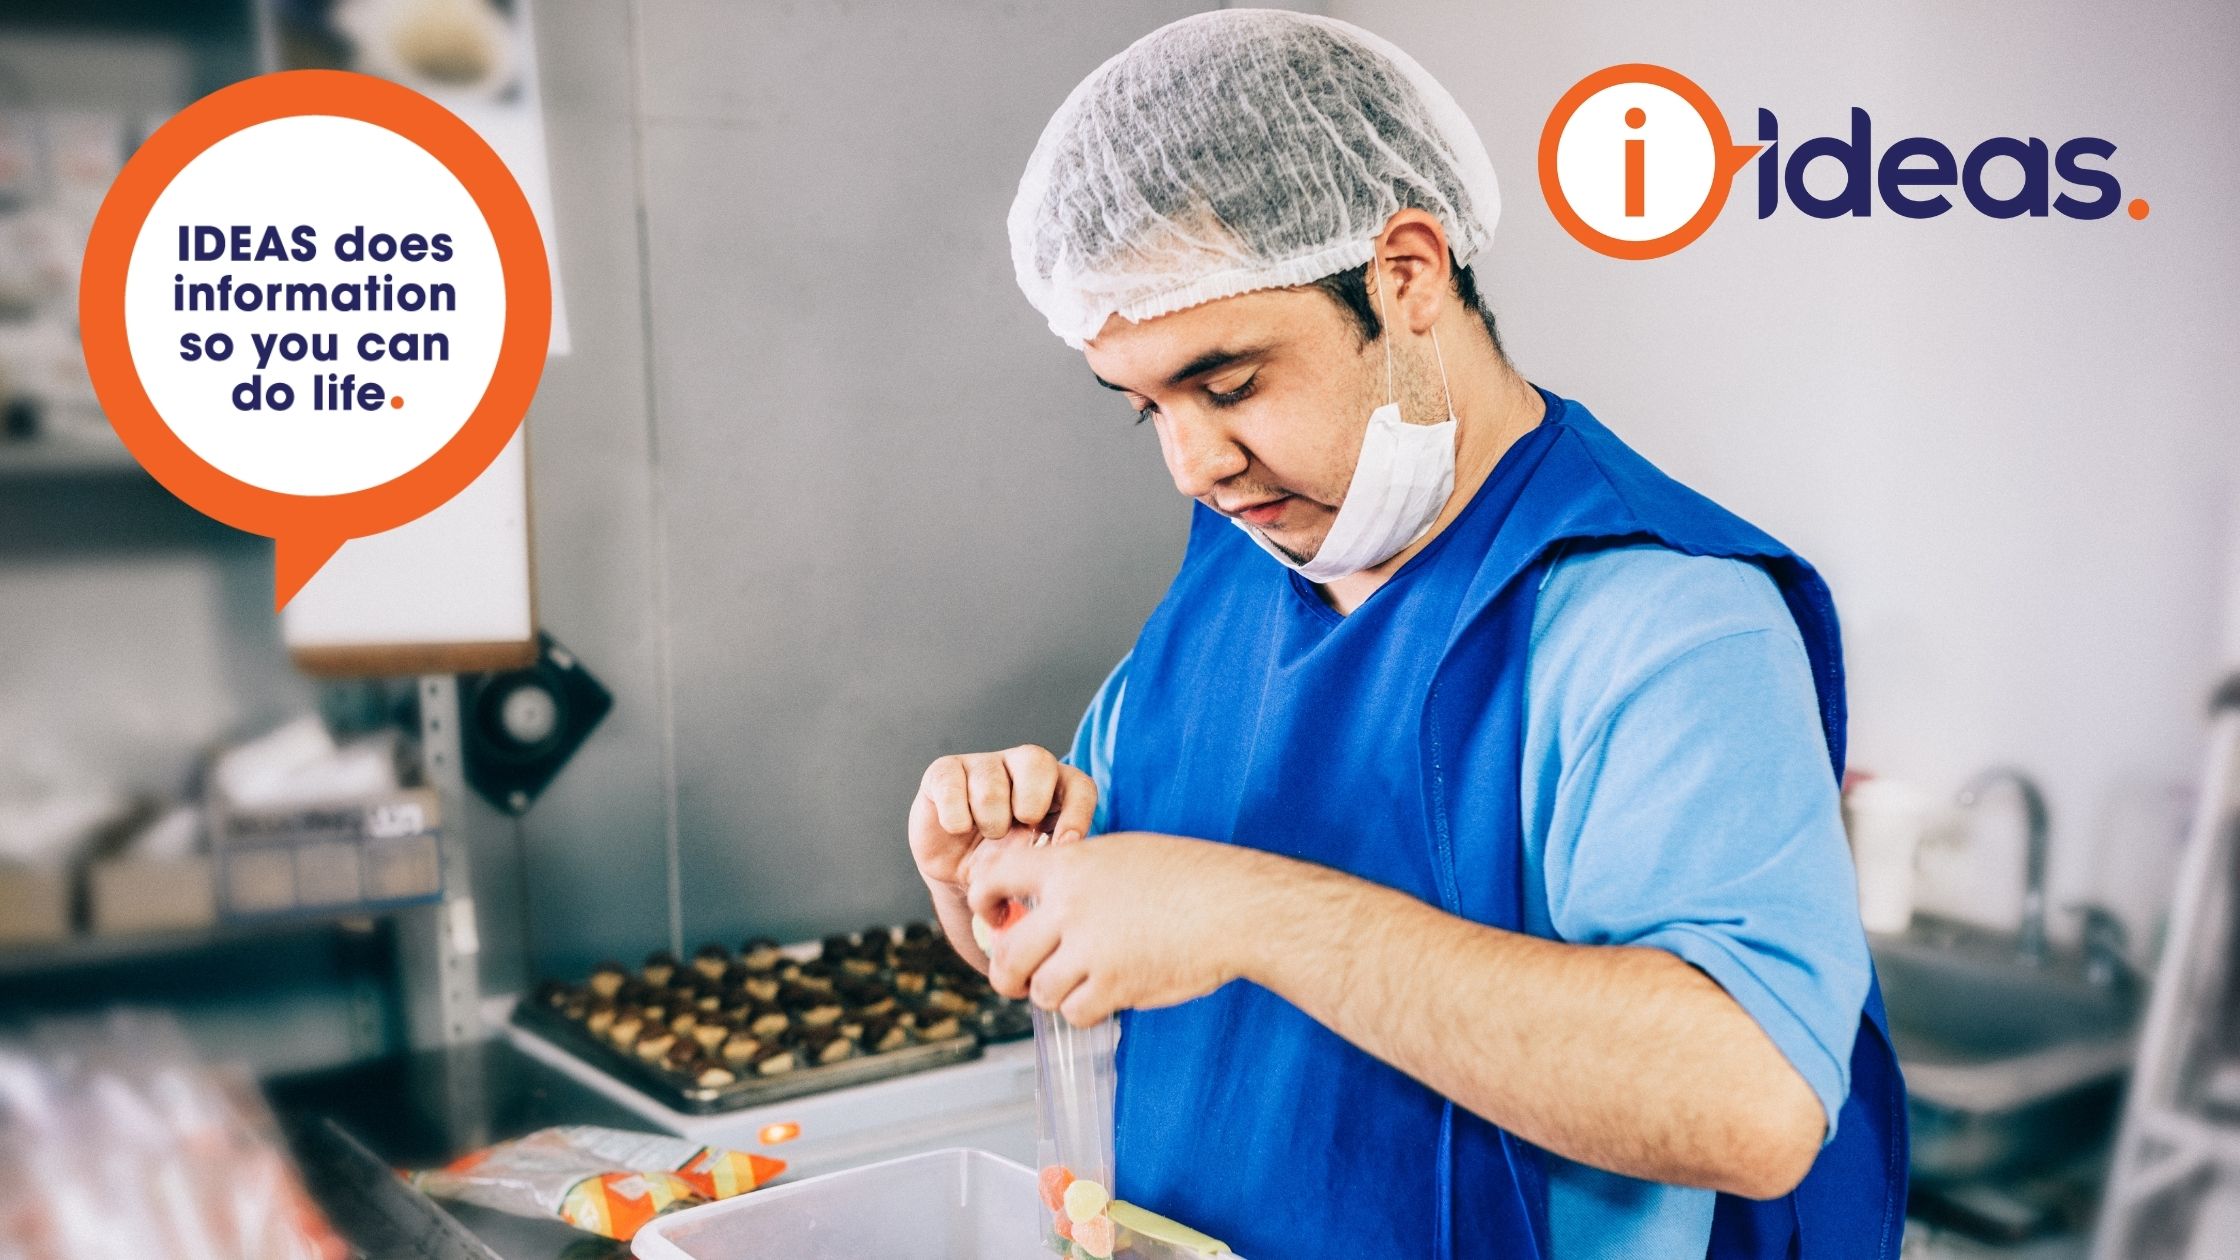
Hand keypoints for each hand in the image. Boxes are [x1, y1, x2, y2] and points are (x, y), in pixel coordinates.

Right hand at [907, 746, 1096, 893]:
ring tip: (985, 833)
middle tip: (1017, 831)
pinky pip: (951, 786)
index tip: (1066, 843)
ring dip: (989, 822)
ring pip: (991, 784)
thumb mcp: (1033, 862)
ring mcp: (982, 763)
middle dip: (1030, 805)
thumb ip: (1051, 851)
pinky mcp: (944, 771)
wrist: (955, 873)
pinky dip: (955, 818)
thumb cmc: (1002, 862)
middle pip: (1038, 761)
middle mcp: (1021, 765)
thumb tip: (1062, 848)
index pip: (1079, 784)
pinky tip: (957, 828)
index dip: (1077, 812)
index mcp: (1055, 786)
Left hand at [966, 831, 1272, 1025]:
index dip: (983, 899)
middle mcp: (1070, 907)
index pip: (995, 877)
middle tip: (1017, 978)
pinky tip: (1104, 997)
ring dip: (1053, 993)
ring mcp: (1090, 949)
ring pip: (1041, 989)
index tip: (992, 916)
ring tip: (1076, 985)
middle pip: (1007, 954)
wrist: (1232, 905)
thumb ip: (1078, 872)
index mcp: (1069, 866)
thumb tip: (1046, 900)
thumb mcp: (1122, 853)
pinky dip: (1085, 1011)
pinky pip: (1075, 1013)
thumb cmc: (1189, 875)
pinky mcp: (1114, 986)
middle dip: (1007, 973)